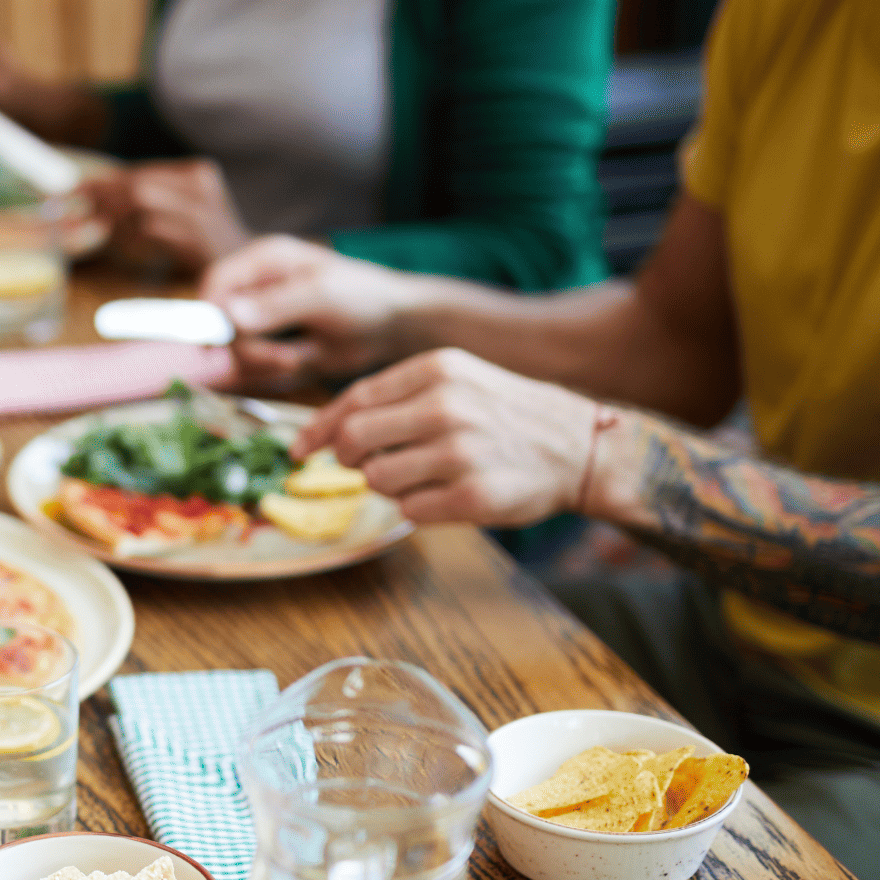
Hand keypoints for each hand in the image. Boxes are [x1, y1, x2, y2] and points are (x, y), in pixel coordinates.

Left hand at [87, 159, 248, 273]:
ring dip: (111, 214)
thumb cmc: (204, 248)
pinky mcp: (197, 238)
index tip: (73, 189)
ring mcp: (201, 210)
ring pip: (142, 200)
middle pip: (138, 182)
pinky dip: (129, 236)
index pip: (141, 171)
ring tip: (93, 226)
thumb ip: (147, 204)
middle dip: (101, 194)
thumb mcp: (180, 216)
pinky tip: (121, 247)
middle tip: (74, 207)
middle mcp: (200, 185)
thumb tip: (95, 200)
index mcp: (196, 174)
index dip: (103, 180)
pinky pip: (152, 228)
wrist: (248, 275)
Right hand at [199, 235, 430, 391]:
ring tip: (301, 359)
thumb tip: (229, 314)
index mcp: (263, 261)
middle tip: (287, 359)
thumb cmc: (362, 296)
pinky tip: (302, 364)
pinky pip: (255, 368)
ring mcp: (262, 320)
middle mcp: (255, 289)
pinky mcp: (272, 346)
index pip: (215, 285)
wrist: (391, 326)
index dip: (210, 315)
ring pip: (236, 353)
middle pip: (221, 327)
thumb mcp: (321, 295)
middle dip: (252, 350)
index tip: (221, 345)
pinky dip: (276, 374)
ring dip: (267, 364)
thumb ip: (275, 305)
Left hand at [295, 348, 598, 527]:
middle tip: (361, 466)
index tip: (300, 449)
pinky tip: (443, 495)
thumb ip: (395, 397)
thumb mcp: (455, 380)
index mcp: (437, 370)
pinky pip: (409, 510)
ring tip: (420, 476)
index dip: (317, 429)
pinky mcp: (473, 497)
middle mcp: (447, 406)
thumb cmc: (503, 415)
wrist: (579, 445)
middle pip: (352, 441)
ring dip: (385, 485)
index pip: (353, 400)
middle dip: (346, 460)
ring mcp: (461, 453)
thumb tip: (326, 431)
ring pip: (376, 479)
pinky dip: (415, 507)